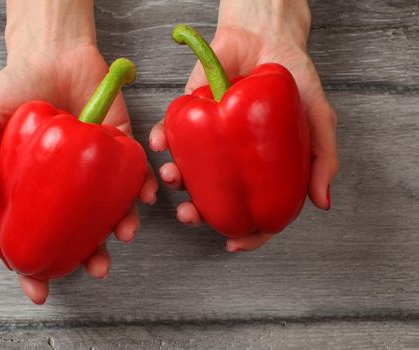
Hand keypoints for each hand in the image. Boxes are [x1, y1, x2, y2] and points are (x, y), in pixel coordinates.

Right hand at [0, 0, 156, 303]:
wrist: (53, 53)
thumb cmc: (16, 88)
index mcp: (34, 188)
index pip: (33, 235)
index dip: (34, 267)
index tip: (39, 291)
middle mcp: (68, 185)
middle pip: (78, 231)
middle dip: (88, 255)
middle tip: (95, 268)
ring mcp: (95, 170)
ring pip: (111, 210)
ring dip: (120, 227)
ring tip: (123, 234)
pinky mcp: (121, 147)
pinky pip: (136, 174)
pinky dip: (143, 188)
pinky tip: (144, 198)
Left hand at [149, 0, 338, 251]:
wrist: (268, 36)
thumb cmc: (294, 79)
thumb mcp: (317, 118)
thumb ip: (321, 158)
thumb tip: (322, 203)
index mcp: (262, 167)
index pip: (256, 210)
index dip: (248, 233)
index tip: (234, 244)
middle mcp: (233, 159)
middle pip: (213, 198)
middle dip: (197, 214)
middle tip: (190, 216)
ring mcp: (210, 140)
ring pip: (186, 171)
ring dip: (174, 180)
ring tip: (173, 177)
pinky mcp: (189, 114)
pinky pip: (169, 133)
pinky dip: (161, 140)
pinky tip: (160, 145)